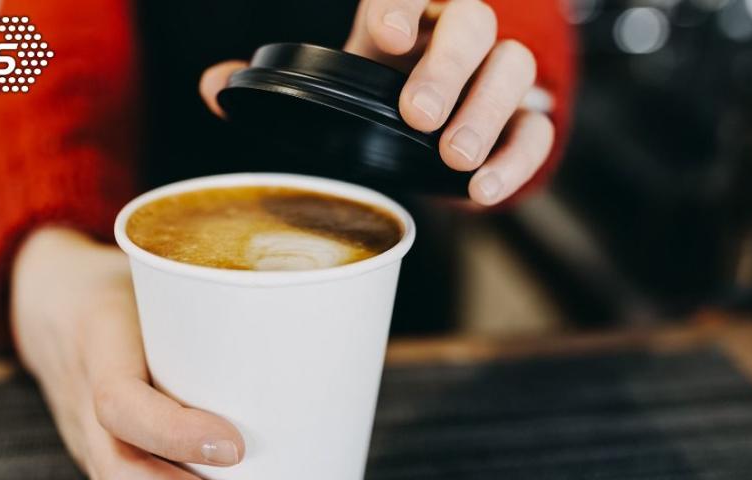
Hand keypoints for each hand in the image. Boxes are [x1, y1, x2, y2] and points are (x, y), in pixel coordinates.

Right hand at [11, 227, 269, 479]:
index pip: (119, 402)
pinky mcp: (99, 456)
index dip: (173, 433)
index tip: (237, 446)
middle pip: (120, 473)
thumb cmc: (125, 284)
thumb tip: (312, 318)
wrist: (52, 301)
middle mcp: (83, 399)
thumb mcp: (158, 273)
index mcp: (101, 343)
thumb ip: (216, 297)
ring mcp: (85, 436)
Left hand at [199, 0, 553, 205]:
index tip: (383, 35)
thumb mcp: (329, 87)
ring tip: (454, 157)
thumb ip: (277, 86)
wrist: (427, 131)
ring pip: (515, 68)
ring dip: (487, 111)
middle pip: (473, 24)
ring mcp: (494, 76)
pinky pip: (537, 130)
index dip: (402, 2)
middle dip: (447, 67)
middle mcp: (456, 36)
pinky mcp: (520, 121)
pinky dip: (518, 158)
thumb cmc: (376, 97)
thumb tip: (213, 87)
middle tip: (418, 114)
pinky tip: (483, 189)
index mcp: (406, 18)